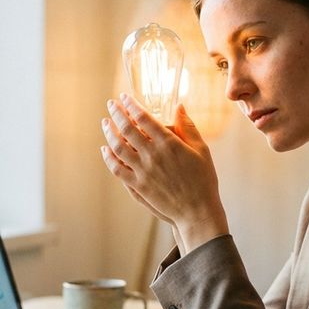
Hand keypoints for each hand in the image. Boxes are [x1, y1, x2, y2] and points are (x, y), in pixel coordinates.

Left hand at [100, 94, 228, 253]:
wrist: (198, 211)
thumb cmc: (203, 179)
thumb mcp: (201, 149)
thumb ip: (188, 126)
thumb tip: (179, 106)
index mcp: (169, 143)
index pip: (143, 118)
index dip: (131, 105)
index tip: (125, 97)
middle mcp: (153, 155)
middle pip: (127, 129)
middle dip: (116, 113)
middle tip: (110, 104)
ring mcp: (143, 171)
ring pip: (118, 147)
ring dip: (109, 132)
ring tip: (105, 123)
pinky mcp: (138, 186)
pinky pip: (117, 169)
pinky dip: (108, 157)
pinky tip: (105, 149)